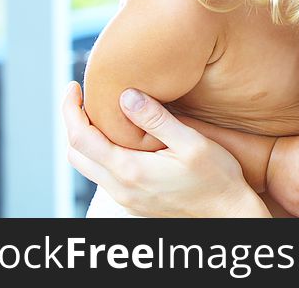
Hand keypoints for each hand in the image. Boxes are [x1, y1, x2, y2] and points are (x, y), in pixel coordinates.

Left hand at [62, 81, 269, 216]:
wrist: (228, 212)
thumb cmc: (217, 177)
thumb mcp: (191, 142)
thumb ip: (157, 119)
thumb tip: (126, 95)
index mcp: (130, 170)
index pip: (80, 138)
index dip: (70, 109)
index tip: (74, 86)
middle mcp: (121, 188)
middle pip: (75, 154)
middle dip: (72, 122)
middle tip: (83, 96)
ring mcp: (125, 199)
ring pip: (88, 167)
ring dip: (86, 139)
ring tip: (101, 113)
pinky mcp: (134, 203)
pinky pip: (104, 176)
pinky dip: (101, 153)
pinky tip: (121, 138)